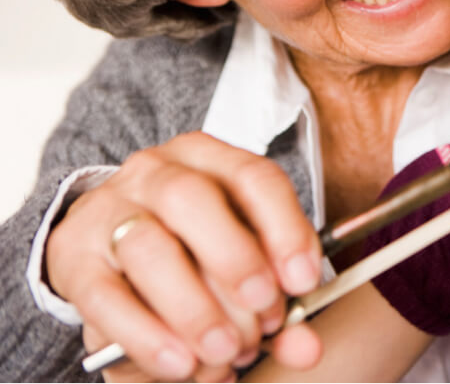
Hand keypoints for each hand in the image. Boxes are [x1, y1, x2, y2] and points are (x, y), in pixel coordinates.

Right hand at [47, 132, 323, 380]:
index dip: (285, 230)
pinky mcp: (71, 257)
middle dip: (236, 262)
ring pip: (148, 248)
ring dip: (194, 308)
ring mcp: (107, 210)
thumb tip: (306, 347)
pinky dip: (148, 336)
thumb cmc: (194, 250)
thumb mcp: (241, 264)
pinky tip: (181, 363)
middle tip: (265, 318)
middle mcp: (156, 172)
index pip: (254, 177)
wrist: (112, 248)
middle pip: (193, 200)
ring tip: (227, 351)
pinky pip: (105, 297)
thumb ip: (278, 302)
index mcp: (209, 158)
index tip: (304, 282)